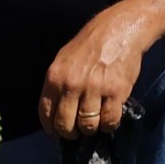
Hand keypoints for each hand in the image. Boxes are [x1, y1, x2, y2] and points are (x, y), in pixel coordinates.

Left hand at [38, 10, 147, 138]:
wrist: (118, 30)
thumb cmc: (89, 45)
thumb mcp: (63, 60)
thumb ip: (58, 85)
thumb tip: (55, 112)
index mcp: (55, 77)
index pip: (46, 113)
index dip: (51, 128)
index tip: (56, 133)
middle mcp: (72, 84)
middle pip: (65, 125)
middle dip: (70, 133)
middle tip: (77, 131)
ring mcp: (95, 89)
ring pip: (88, 126)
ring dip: (91, 129)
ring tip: (95, 122)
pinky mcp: (116, 92)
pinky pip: (109, 120)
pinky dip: (109, 125)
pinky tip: (109, 117)